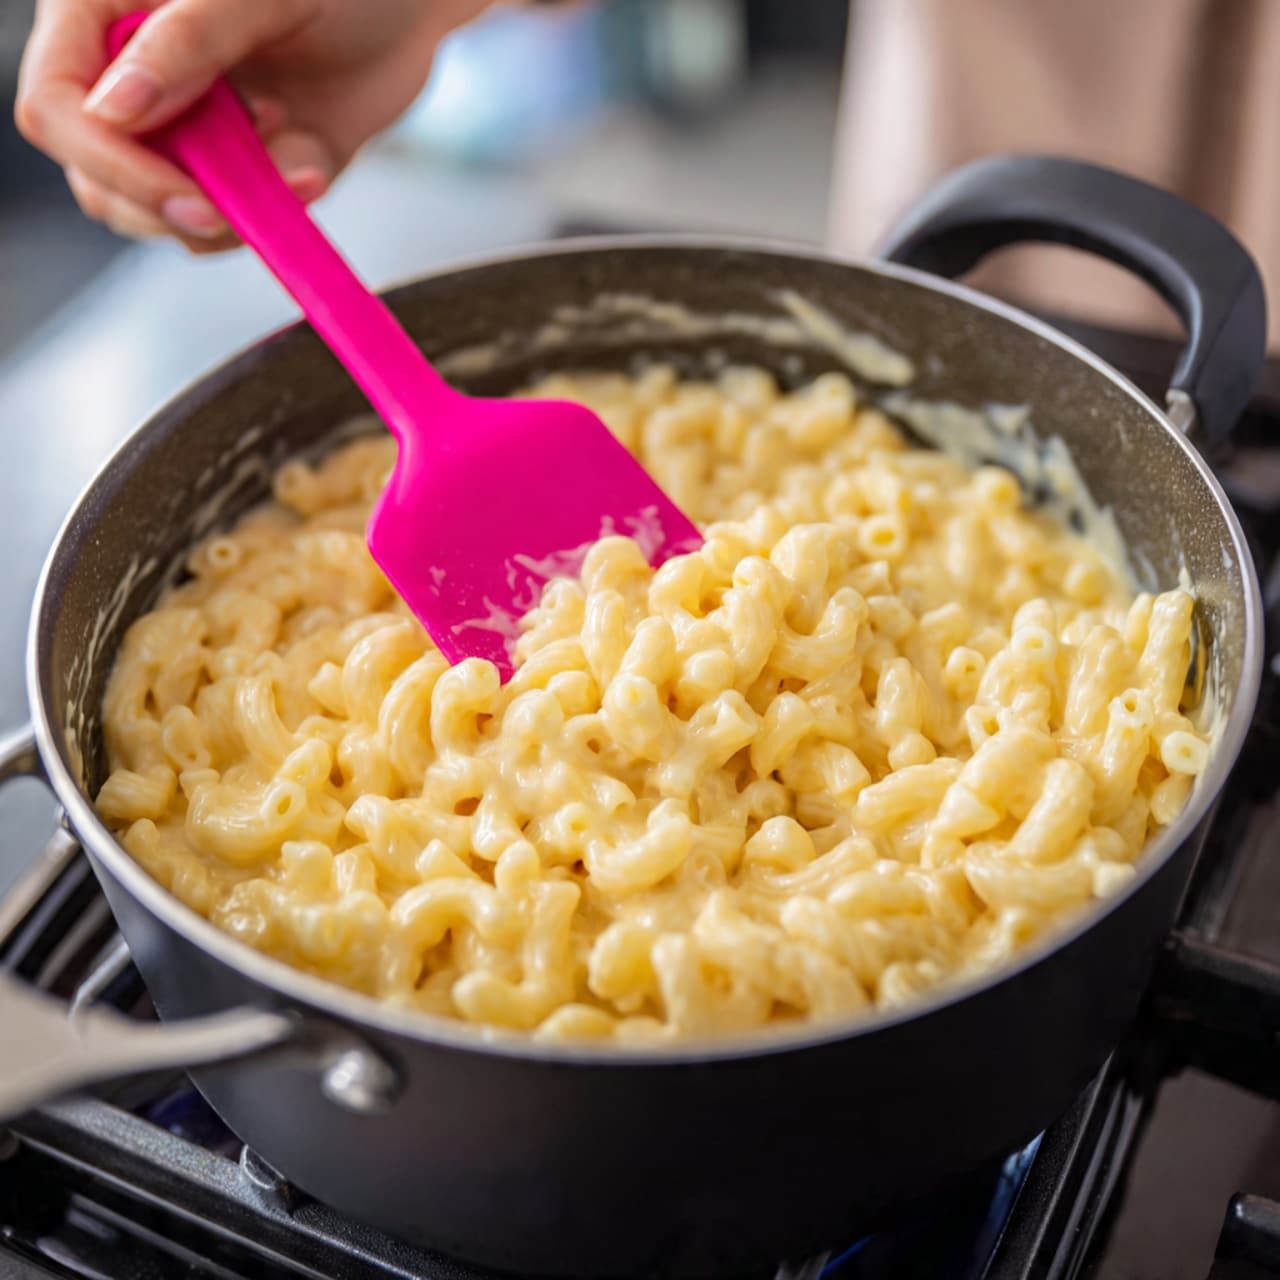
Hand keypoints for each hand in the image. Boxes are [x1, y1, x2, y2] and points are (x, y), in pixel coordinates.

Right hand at [15, 0, 490, 251]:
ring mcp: (186, 135)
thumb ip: (188, 43)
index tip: (186, 196)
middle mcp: (134, 81)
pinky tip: (310, 167)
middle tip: (239, 203)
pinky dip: (271, 217)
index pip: (59, 106)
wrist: (411, 9)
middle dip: (170, 208)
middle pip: (101, 181)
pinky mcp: (239, 173)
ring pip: (161, 217)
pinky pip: (231, 227)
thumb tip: (111, 110)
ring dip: (228, 216)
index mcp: (107, 16)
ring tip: (291, 152)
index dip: (111, 163)